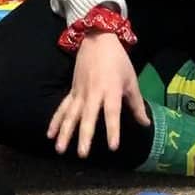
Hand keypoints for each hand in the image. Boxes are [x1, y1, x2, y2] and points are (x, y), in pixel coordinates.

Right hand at [47, 31, 149, 156]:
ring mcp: (79, 93)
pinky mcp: (72, 92)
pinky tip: (50, 135)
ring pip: (71, 115)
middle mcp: (93, 93)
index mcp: (111, 90)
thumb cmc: (118, 61)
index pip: (112, 113)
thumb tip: (145, 124)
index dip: (113, 129)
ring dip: (65, 133)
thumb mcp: (131, 81)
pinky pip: (62, 109)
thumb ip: (136, 105)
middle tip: (83, 154)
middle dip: (84, 136)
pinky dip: (55, 122)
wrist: (97, 40)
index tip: (112, 146)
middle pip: (88, 117)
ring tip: (60, 150)